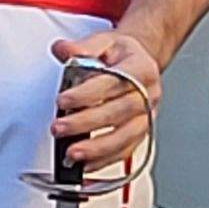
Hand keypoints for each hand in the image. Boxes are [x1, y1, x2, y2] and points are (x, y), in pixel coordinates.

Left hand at [47, 28, 161, 179]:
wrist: (139, 62)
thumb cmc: (121, 55)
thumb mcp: (103, 41)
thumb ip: (81, 47)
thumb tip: (63, 50)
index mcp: (141, 68)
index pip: (113, 83)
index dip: (87, 94)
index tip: (63, 100)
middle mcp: (149, 94)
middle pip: (118, 113)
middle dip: (85, 124)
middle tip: (59, 128)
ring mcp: (147, 117)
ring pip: (125, 138)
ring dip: (96, 149)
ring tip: (71, 153)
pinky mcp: (140, 134)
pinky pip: (124, 152)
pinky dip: (104, 162)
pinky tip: (84, 166)